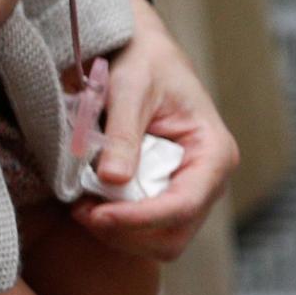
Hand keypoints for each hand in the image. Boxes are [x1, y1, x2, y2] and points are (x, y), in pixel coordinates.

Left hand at [70, 0, 239, 260]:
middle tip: (82, 211)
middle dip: (126, 233)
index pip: (183, 205)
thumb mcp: (130, 88)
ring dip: (118, 234)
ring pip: (159, 242)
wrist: (142, 52)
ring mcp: (189, 191)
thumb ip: (123, 133)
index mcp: (213, 151)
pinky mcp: (166, 195)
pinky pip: (145, 231)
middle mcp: (208, 179)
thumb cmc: (143, 61)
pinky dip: (116, 226)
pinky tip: (92, 202)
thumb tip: (113, 180)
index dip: (139, 219)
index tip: (96, 214)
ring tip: (82, 206)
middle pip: (173, 236)